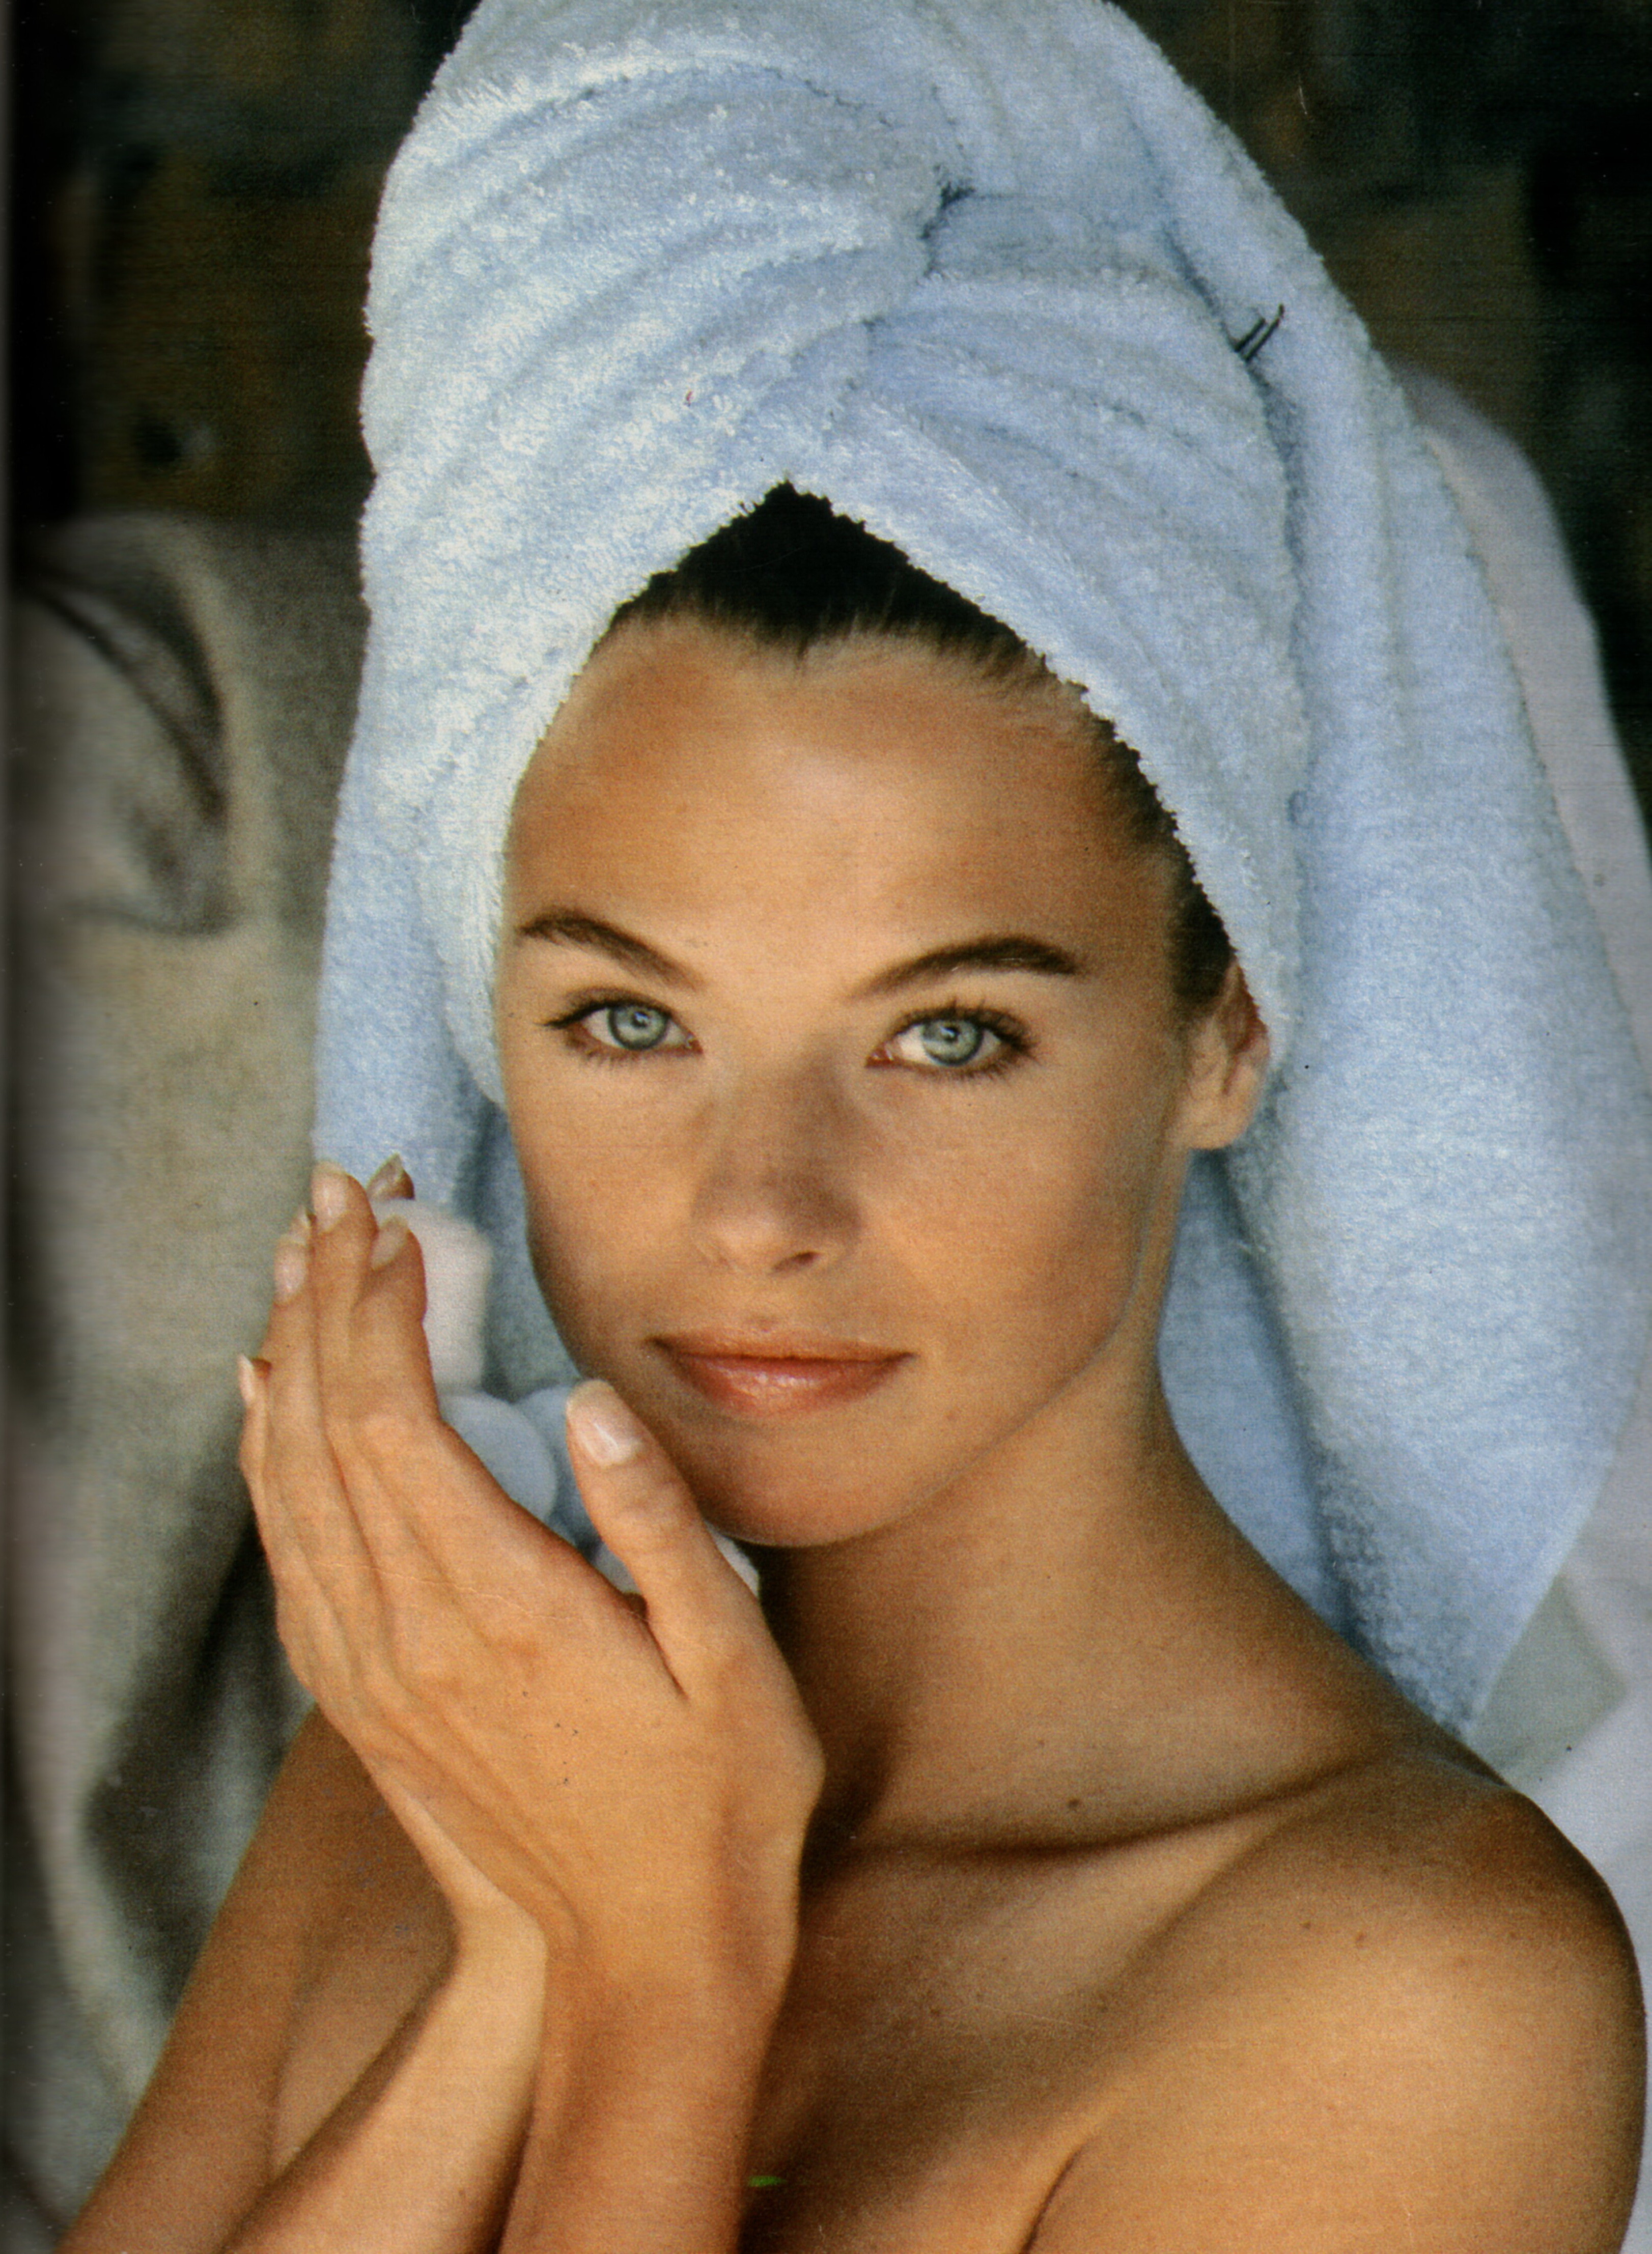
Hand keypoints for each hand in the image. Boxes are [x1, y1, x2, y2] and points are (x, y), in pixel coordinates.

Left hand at [238, 1167, 822, 1998]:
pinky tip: (266, 1403)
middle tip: (332, 1195)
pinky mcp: (366, 1700)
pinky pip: (289, 1556)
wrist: (642, 1958)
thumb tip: (592, 1402)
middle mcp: (414, 1636)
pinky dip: (266, 1461)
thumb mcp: (732, 1664)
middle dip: (322, 1300)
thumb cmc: (715, 1806)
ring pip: (292, 1485)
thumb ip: (658, 1526)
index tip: (392, 1220)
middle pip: (328, 1433)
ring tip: (294, 1263)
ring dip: (286, 1362)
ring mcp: (377, 1674)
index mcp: (503, 1608)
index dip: (381, 1309)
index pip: (399, 1422)